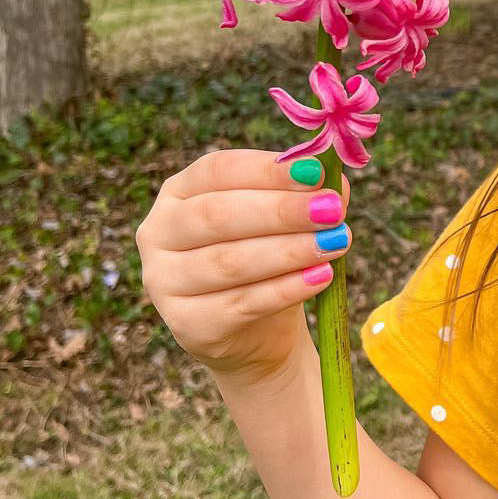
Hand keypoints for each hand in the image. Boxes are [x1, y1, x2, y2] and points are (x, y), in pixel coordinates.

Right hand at [136, 149, 351, 387]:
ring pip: (229, 261)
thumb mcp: (285, 218)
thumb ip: (306, 194)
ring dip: (289, 250)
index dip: (268, 171)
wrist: (256, 328)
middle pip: (218, 215)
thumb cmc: (269, 254)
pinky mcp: (186, 324)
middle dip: (281, 211)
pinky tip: (322, 276)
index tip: (316, 172)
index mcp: (180, 190)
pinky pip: (241, 304)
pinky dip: (286, 289)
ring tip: (336, 242)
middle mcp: (160, 232)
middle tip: (332, 210)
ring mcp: (165, 281)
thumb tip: (333, 183)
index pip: (218, 170)